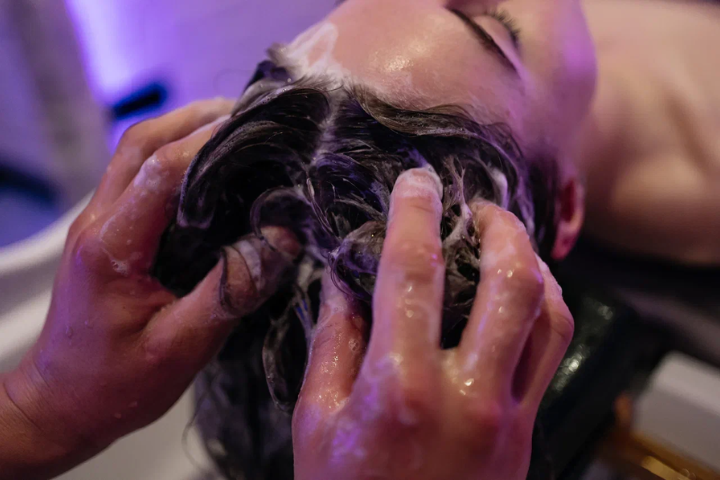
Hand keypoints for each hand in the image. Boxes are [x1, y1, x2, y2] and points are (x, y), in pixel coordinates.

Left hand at [0, 99, 297, 478]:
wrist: (61, 404)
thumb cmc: (115, 385)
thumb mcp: (181, 349)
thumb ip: (231, 291)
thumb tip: (282, 241)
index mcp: (113, 248)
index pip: (162, 171)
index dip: (211, 143)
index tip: (258, 130)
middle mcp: (98, 224)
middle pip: (140, 143)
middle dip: (195, 119)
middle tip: (249, 115)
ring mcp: (96, 225)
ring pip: (134, 153)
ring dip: (181, 131)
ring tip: (234, 130)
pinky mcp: (104, 233)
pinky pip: (135, 177)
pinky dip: (171, 157)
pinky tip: (207, 169)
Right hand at [293, 168, 573, 479]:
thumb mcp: (316, 423)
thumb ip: (332, 346)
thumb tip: (343, 287)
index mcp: (400, 387)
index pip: (410, 275)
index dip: (413, 215)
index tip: (414, 181)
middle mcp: (466, 392)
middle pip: (509, 282)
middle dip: (499, 227)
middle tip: (479, 205)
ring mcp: (508, 412)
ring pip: (549, 313)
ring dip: (532, 262)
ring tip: (504, 241)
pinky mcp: (528, 430)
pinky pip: (553, 351)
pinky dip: (546, 307)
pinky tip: (520, 295)